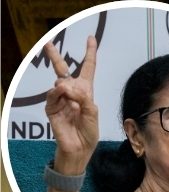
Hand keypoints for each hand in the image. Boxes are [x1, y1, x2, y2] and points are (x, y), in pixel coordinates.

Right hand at [43, 35, 98, 169]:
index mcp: (85, 92)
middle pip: (63, 70)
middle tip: (48, 43)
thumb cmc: (89, 133)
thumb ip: (84, 98)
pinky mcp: (51, 107)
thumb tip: (66, 87)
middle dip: (55, 56)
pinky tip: (63, 92)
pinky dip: (59, 93)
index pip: (87, 69)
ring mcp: (60, 99)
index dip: (89, 54)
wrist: (79, 148)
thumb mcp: (93, 114)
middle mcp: (71, 93)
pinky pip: (53, 94)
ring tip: (72, 95)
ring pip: (60, 82)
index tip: (91, 39)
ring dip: (68, 87)